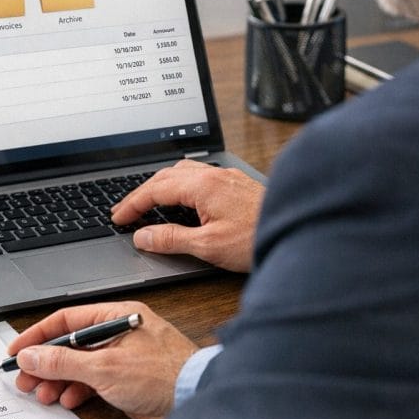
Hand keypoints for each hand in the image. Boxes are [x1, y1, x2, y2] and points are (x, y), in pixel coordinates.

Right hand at [8, 301, 198, 418]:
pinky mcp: (127, 380)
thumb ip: (64, 362)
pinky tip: (67, 399)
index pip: (67, 320)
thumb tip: (33, 356)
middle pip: (71, 344)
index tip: (18, 350)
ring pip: (80, 365)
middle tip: (25, 378)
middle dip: (45, 362)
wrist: (196, 401)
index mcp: (117, 317)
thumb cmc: (165, 374)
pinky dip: (77, 390)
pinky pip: (93, 382)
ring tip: (43, 393)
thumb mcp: (104, 367)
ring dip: (58, 379)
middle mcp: (119, 334)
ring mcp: (123, 357)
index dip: (39, 334)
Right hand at [111, 160, 263, 271]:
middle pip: (166, 176)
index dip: (132, 204)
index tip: (118, 217)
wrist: (300, 232)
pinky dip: (180, 185)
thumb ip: (171, 239)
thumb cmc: (258, 238)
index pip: (155, 190)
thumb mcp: (208, 246)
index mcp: (202, 186)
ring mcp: (227, 178)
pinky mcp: (237, 186)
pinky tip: (184, 198)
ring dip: (161, 185)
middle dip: (142, 192)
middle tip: (126, 210)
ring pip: (183, 172)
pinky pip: (199, 176)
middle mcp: (214, 176)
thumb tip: (143, 236)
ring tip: (149, 202)